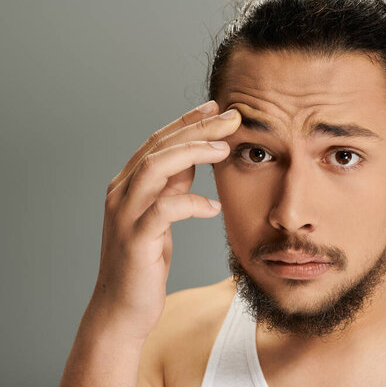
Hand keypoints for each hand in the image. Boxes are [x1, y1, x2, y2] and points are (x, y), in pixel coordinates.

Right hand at [87, 101, 239, 341]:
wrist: (121, 310)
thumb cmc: (143, 262)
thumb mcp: (160, 216)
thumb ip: (171, 187)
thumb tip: (193, 159)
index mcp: (127, 185)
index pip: (158, 142)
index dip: (187, 122)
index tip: (216, 108)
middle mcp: (121, 193)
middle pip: (159, 147)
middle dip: (197, 128)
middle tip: (231, 117)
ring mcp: (125, 215)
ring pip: (156, 168)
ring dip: (192, 153)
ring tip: (224, 149)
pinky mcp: (135, 240)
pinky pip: (164, 210)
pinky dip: (191, 203)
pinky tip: (213, 208)